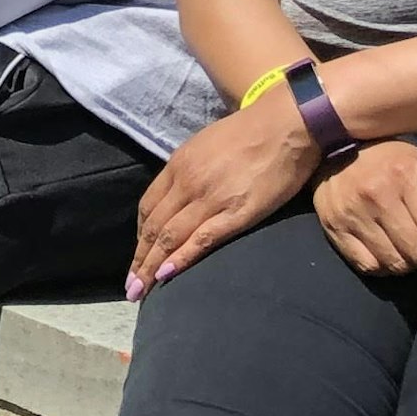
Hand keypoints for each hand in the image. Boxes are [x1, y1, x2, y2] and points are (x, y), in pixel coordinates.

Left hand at [127, 92, 320, 295]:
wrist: (286, 124)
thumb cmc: (251, 132)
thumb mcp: (206, 144)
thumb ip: (190, 168)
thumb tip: (180, 191)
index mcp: (179, 165)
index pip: (148, 206)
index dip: (140, 235)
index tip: (137, 255)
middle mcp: (187, 183)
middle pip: (154, 227)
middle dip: (139, 259)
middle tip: (130, 287)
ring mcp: (210, 199)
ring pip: (171, 237)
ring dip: (151, 267)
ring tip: (141, 291)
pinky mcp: (236, 213)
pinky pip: (201, 240)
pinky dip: (180, 259)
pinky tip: (167, 276)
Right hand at [315, 141, 416, 278]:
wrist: (334, 151)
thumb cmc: (393, 162)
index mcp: (407, 174)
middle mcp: (378, 195)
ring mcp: (353, 214)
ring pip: (397, 265)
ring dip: (413, 266)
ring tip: (413, 250)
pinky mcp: (334, 230)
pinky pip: (370, 268)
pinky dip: (386, 268)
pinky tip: (389, 252)